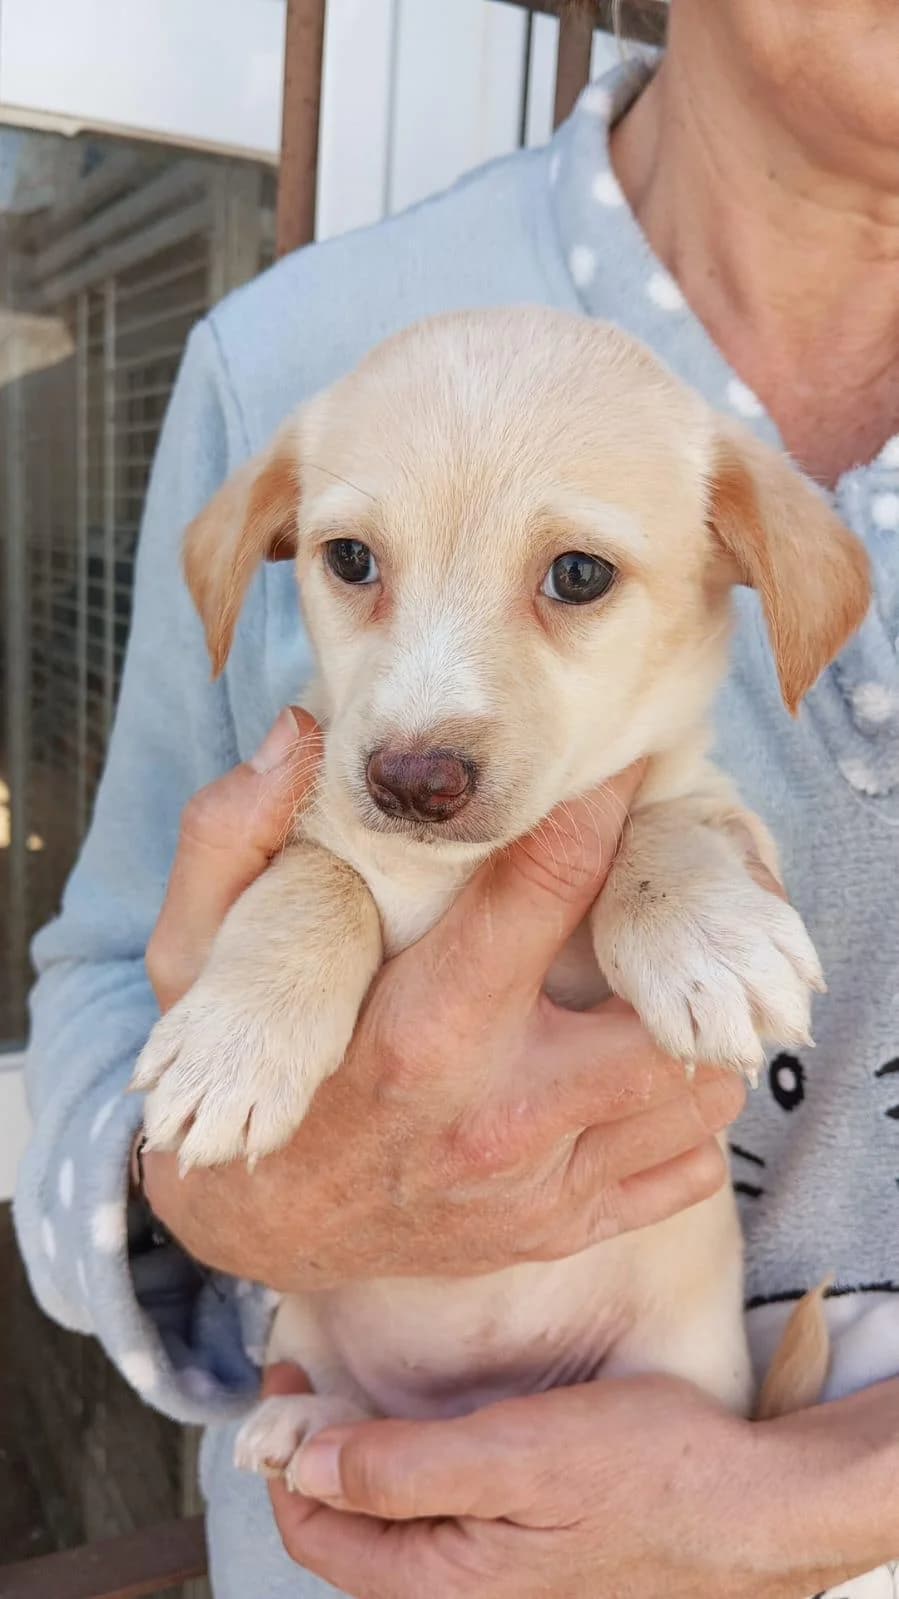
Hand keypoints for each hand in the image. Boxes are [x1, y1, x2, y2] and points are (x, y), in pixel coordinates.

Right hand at [142, 708, 743, 1291]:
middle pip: (662, 1019)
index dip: (603, 806)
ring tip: (649, 992)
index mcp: (423, 1024)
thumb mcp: (192, 951)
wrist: (255, 1225)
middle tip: (656, 907)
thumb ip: (230, 836)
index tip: (632, 759)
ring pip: (693, 1101)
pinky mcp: (556, 1230)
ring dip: (690, 1040)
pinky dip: (685, 1126)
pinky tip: (637, 1079)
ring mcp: (536, 1185)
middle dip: (675, 955)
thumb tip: (297, 735)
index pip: (546, 885)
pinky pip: (683, 1177)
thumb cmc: (242, 1068)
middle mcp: (497, 1112)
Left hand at [266, 1365, 896, 1598]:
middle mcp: (462, 1589)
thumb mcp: (516, 1455)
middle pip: (347, 1532)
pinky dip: (409, 1467)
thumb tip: (303, 1462)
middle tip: (311, 1377)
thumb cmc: (647, 1476)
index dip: (283, 1457)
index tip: (284, 1380)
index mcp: (446, 1580)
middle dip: (314, 1456)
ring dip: (359, 1460)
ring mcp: (495, 1571)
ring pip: (391, 1523)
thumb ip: (404, 1467)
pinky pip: (438, 1515)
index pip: (317, 1533)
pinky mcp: (524, 1547)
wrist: (749, 1505)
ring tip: (355, 1393)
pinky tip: (426, 1425)